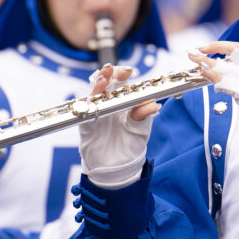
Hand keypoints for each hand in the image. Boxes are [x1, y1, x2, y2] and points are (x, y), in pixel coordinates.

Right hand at [78, 64, 158, 188]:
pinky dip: (88, 107)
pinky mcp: (87, 127)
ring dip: (97, 86)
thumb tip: (153, 105)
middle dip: (108, 74)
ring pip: (93, 95)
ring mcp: (96, 114)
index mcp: (123, 102)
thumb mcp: (141, 130)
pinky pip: (85, 115)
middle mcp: (108, 105)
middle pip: (105, 84)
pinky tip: (92, 101)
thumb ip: (143, 117)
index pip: (121, 83)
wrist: (119, 168)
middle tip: (112, 69)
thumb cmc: (131, 145)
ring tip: (103, 78)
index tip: (129, 70)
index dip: (122, 75)